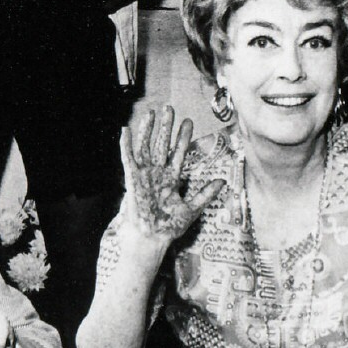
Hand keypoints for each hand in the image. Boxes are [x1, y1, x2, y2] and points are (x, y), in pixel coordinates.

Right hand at [121, 106, 225, 247]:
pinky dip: (126, 145)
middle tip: (169, 108)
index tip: (188, 122)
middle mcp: (157, 174)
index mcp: (170, 179)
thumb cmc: (168, 228)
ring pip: (145, 147)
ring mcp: (144, 176)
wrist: (150, 239)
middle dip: (165, 127)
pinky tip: (126, 130)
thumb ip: (205, 195)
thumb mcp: (191, 210)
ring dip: (147, 130)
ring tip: (151, 112)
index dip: (183, 137)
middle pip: (161, 145)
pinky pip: (128, 159)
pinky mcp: (132, 180)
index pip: (178, 153)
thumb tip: (222, 182)